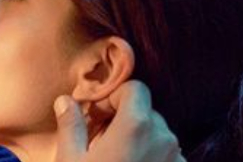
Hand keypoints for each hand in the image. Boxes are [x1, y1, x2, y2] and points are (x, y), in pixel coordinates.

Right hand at [53, 80, 184, 161]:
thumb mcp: (70, 160)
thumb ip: (71, 125)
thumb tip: (65, 101)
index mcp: (137, 126)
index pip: (135, 88)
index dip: (113, 97)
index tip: (96, 116)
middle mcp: (165, 139)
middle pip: (145, 111)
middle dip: (123, 119)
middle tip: (99, 140)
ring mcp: (177, 159)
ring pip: (157, 135)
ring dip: (138, 140)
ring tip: (115, 158)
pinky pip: (167, 155)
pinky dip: (151, 157)